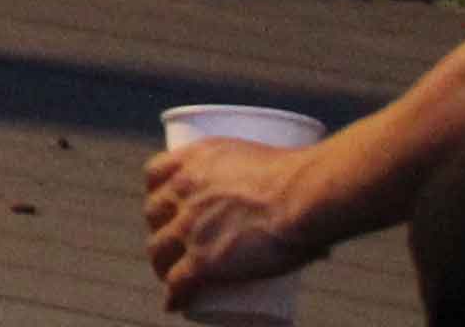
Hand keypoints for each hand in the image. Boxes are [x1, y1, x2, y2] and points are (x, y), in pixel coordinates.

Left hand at [143, 141, 322, 308]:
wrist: (302, 197)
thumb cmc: (303, 181)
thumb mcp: (269, 169)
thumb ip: (281, 191)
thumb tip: (311, 221)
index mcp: (196, 160)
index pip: (156, 174)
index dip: (157, 191)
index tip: (167, 204)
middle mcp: (183, 190)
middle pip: (154, 213)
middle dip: (158, 228)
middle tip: (174, 242)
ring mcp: (188, 226)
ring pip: (159, 250)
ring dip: (161, 265)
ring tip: (170, 276)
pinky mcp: (201, 259)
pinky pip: (177, 282)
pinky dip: (174, 296)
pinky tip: (173, 304)